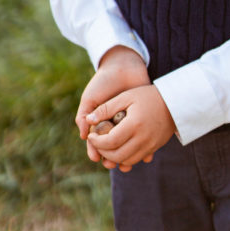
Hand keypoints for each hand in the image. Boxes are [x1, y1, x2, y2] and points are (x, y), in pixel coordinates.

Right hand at [75, 46, 150, 163]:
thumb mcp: (90, 97)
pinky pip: (143, 136)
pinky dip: (145, 146)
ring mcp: (129, 122)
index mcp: (100, 121)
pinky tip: (145, 154)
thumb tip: (83, 136)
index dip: (96, 150)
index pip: (97, 141)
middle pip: (113, 147)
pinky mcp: (142, 118)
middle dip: (112, 158)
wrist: (123, 65)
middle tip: (112, 165)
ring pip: (129, 145)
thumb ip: (84, 115)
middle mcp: (114, 124)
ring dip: (128, 157)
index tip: (97, 158)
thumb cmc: (103, 81)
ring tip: (128, 164)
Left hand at [87, 85, 175, 171]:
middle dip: (103, 152)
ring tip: (106, 146)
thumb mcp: (126, 96)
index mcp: (134, 124)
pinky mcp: (154, 148)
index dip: (96, 142)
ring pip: (126, 161)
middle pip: (117, 156)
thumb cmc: (148, 96)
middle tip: (97, 143)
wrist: (175, 102)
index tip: (91, 136)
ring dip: (113, 157)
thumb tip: (88, 120)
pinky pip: (136, 159)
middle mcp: (142, 138)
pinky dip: (125, 157)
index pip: (110, 142)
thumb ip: (107, 108)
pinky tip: (119, 148)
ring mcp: (150, 145)